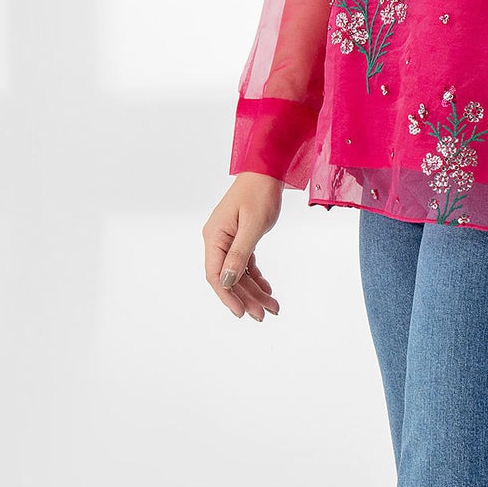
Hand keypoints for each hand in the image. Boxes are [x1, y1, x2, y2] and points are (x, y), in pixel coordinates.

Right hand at [204, 173, 283, 319]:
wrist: (266, 172)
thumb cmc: (259, 194)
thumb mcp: (252, 226)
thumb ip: (240, 254)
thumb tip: (227, 280)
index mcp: (214, 237)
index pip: (215, 274)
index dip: (228, 296)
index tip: (242, 313)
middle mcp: (217, 240)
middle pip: (229, 277)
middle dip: (246, 298)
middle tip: (265, 314)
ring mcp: (228, 240)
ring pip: (239, 273)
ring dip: (254, 291)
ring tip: (272, 306)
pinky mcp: (239, 238)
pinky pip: (245, 264)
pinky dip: (256, 277)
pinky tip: (267, 289)